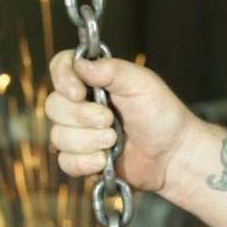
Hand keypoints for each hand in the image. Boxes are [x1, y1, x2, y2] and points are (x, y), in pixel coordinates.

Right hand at [45, 52, 199, 191]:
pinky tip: (105, 160)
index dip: (63, 79)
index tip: (78, 92)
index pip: (61, 68)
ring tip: (114, 140)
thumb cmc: (162, 115)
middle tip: (110, 120)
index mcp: (96, 80)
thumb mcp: (142, 84)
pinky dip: (85, 162)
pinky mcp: (82, 158)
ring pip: (58, 136)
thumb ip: (112, 71)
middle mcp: (83, 104)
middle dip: (82, 116)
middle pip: (54, 106)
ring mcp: (80, 132)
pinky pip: (65, 162)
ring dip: (88, 141)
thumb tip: (80, 63)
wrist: (173, 154)